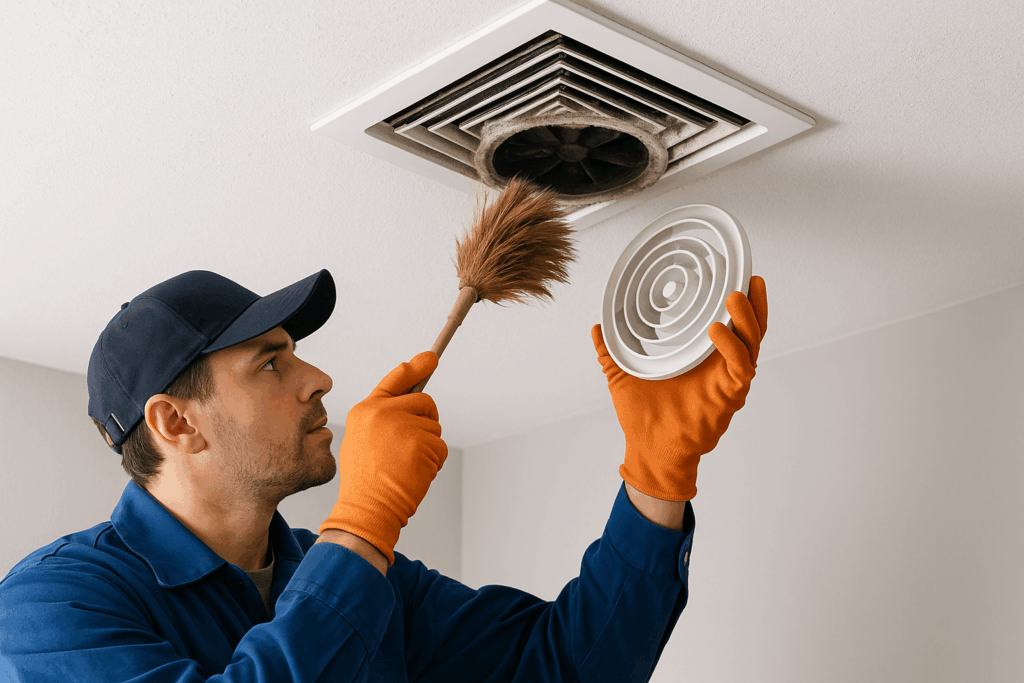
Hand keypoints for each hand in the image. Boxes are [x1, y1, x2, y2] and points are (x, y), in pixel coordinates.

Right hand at [319, 352, 447, 566]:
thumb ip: (384, 418)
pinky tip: (415, 473)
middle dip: (426, 421)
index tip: (432, 356)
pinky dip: (434, 461)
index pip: (395, 379)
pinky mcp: (421, 442)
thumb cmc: (366, 480)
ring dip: (428, 446)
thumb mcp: (363, 439)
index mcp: (365, 409)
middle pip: (424, 401)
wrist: (367, 508)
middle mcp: (382, 412)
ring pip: (434, 426)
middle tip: (411, 447)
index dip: (416, 367)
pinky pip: (440, 446)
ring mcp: (402, 425)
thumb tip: (414, 403)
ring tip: (405, 465)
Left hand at [592, 276, 767, 500]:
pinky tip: (716, 330)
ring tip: (734, 297)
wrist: (648, 449)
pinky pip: (740, 368)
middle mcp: (721, 366)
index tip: (733, 274)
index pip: (728, 323)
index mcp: (701, 357)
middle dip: (753, 303)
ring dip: (747, 318)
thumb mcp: (622, 374)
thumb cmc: (643, 416)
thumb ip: (611, 350)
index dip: (735, 301)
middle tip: (747, 277)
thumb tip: (597, 328)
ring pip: (751, 343)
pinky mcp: (729, 396)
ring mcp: (728, 380)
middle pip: (749, 328)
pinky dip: (732, 348)